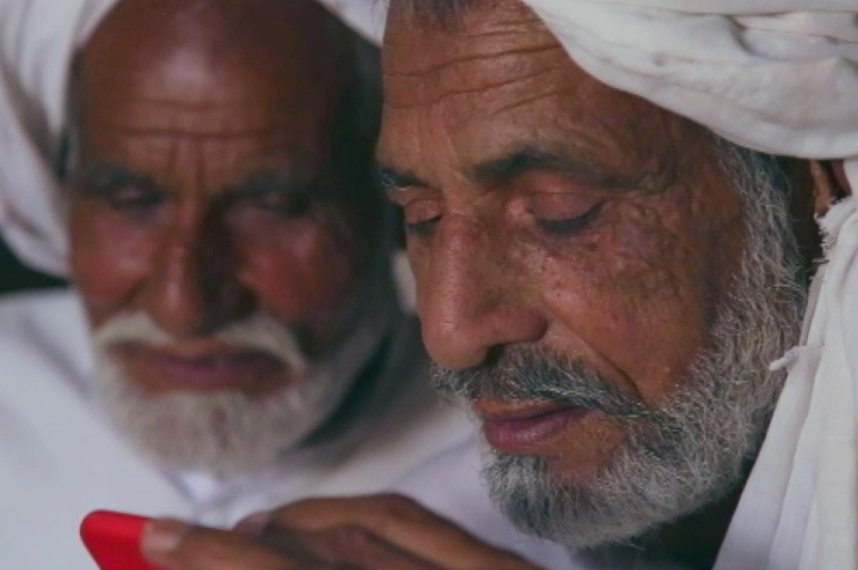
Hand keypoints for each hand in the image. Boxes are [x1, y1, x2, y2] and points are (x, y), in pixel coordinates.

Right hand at [141, 494, 542, 568]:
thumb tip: (257, 568)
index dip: (214, 562)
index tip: (150, 539)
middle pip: (319, 559)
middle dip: (237, 548)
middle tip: (173, 541)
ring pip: (365, 530)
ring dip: (292, 526)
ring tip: (245, 535)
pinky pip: (418, 523)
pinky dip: (356, 513)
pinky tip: (321, 518)